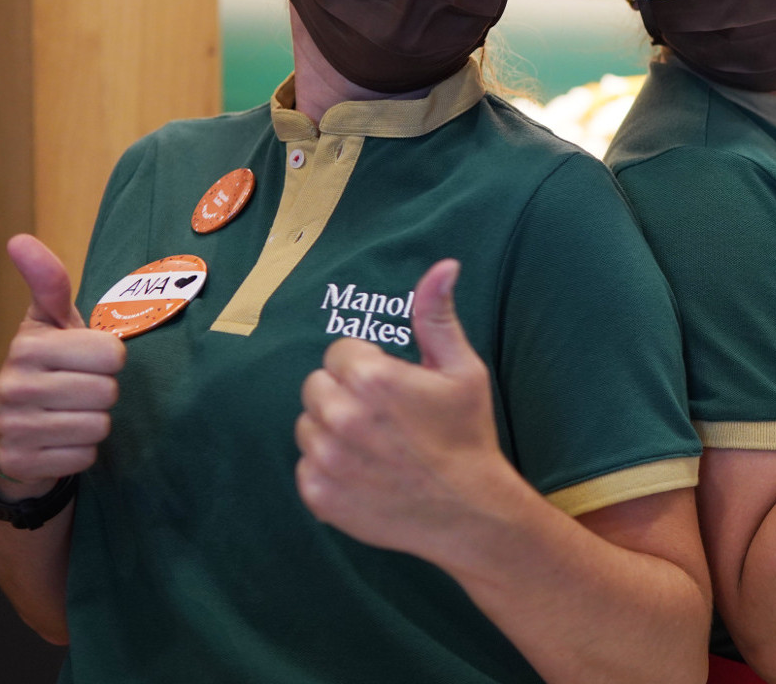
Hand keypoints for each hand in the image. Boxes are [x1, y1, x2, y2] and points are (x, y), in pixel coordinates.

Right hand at [0, 235, 126, 500]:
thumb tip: (20, 239)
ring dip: (94, 424)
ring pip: (98, 425)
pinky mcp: (20, 462)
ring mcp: (13, 426)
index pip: (112, 353)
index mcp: (28, 345)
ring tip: (70, 415)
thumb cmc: (49, 369)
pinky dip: (81, 452)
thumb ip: (49, 284)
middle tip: (80, 391)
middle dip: (103, 393)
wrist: (17, 434)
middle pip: (108, 392)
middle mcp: (13, 384)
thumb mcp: (52, 324)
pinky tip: (60, 442)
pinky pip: (84, 456)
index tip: (87, 361)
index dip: (110, 359)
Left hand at [295, 260, 516, 559]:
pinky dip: (327, 469)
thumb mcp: (462, 369)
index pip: (339, 353)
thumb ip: (438, 316)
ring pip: (307, 425)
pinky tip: (364, 472)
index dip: (368, 366)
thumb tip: (443, 265)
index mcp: (371, 378)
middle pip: (317, 386)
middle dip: (344, 395)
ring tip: (373, 445)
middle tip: (383, 416)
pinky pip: (305, 466)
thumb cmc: (468, 435)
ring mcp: (326, 459)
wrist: (470, 511)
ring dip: (332, 430)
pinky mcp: (319, 495)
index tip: (393, 388)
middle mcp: (340, 416)